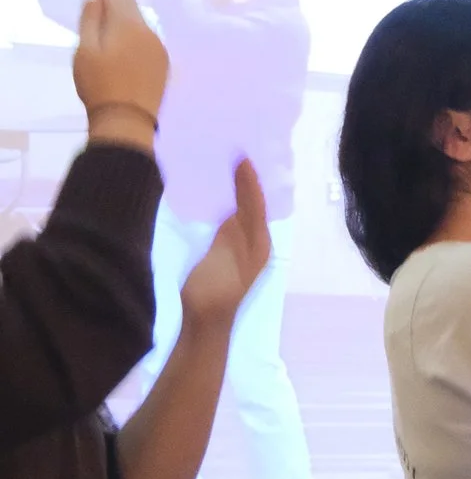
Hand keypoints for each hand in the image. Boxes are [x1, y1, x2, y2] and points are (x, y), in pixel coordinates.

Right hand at [74, 0, 168, 146]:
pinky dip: (137, 28)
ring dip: (130, 11)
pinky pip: (147, 37)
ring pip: (141, 22)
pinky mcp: (163, 63)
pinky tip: (132, 31)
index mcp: (128, 25)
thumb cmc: (99, 84)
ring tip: (121, 0)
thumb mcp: (85, 50)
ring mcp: (159, 48)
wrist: (128, 119)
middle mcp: (149, 32)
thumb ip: (91, 21)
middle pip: (133, 6)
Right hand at [181, 162, 270, 328]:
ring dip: (235, 193)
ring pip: (242, 214)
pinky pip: (228, 224)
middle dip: (246, 183)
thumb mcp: (227, 255)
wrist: (203, 322)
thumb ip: (234, 229)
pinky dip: (224, 207)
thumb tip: (237, 207)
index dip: (249, 180)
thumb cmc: (215, 287)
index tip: (241, 155)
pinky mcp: (224, 256)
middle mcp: (255, 244)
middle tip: (235, 155)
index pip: (256, 203)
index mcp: (260, 242)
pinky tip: (212, 199)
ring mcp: (240, 251)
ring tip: (224, 169)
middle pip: (253, 206)